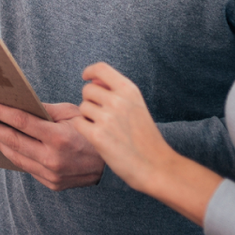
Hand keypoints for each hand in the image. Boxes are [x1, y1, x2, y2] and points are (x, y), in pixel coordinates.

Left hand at [0, 101, 103, 190]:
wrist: (110, 166)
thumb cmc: (91, 133)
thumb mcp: (73, 114)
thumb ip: (46, 110)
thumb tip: (20, 104)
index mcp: (58, 138)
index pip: (21, 122)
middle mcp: (52, 158)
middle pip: (12, 141)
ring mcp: (51, 174)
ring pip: (16, 157)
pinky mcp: (50, 183)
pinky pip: (26, 167)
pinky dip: (13, 155)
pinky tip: (4, 146)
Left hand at [72, 62, 221, 224]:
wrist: (156, 166)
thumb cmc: (145, 137)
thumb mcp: (136, 106)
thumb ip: (115, 92)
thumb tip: (91, 80)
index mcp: (129, 90)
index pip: (101, 68)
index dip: (90, 71)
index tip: (86, 77)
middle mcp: (118, 100)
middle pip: (87, 90)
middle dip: (90, 101)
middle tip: (102, 117)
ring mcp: (107, 118)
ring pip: (82, 108)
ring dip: (88, 117)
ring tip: (105, 129)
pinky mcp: (97, 135)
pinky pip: (78, 123)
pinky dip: (84, 130)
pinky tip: (98, 138)